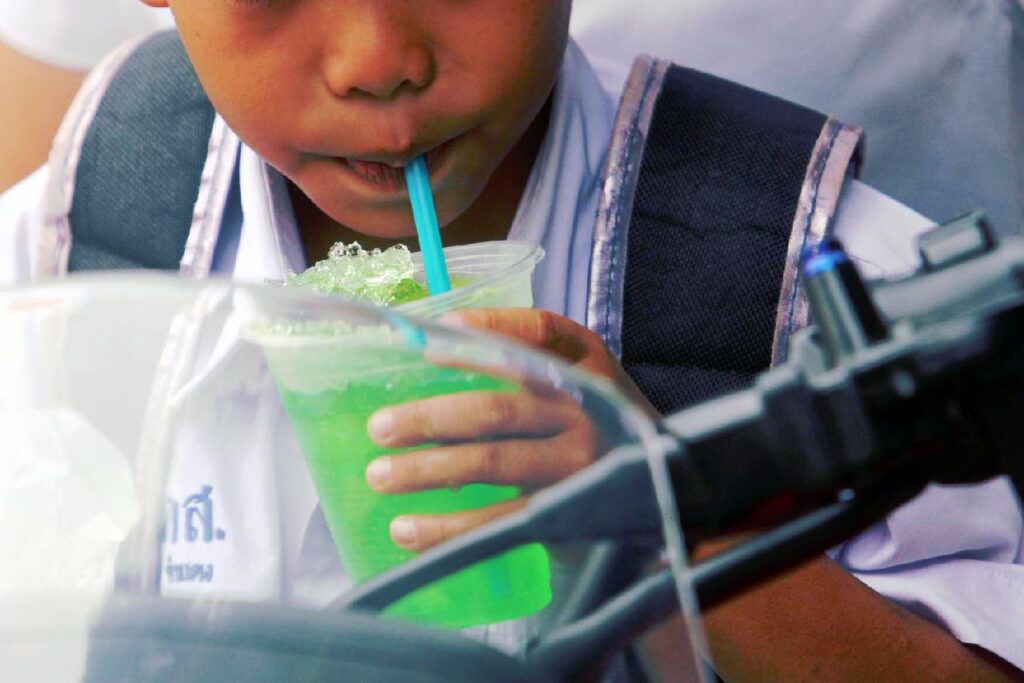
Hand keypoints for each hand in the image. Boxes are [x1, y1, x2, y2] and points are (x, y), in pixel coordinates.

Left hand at [364, 308, 655, 550]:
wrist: (666, 482)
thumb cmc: (600, 418)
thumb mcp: (584, 375)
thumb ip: (528, 358)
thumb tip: (432, 343)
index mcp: (588, 363)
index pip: (537, 331)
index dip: (484, 330)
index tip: (428, 338)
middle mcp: (587, 409)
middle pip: (497, 409)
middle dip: (430, 418)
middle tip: (380, 427)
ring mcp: (578, 463)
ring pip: (491, 464)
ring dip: (427, 471)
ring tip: (380, 475)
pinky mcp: (567, 508)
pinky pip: (498, 520)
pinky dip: (447, 527)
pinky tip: (407, 530)